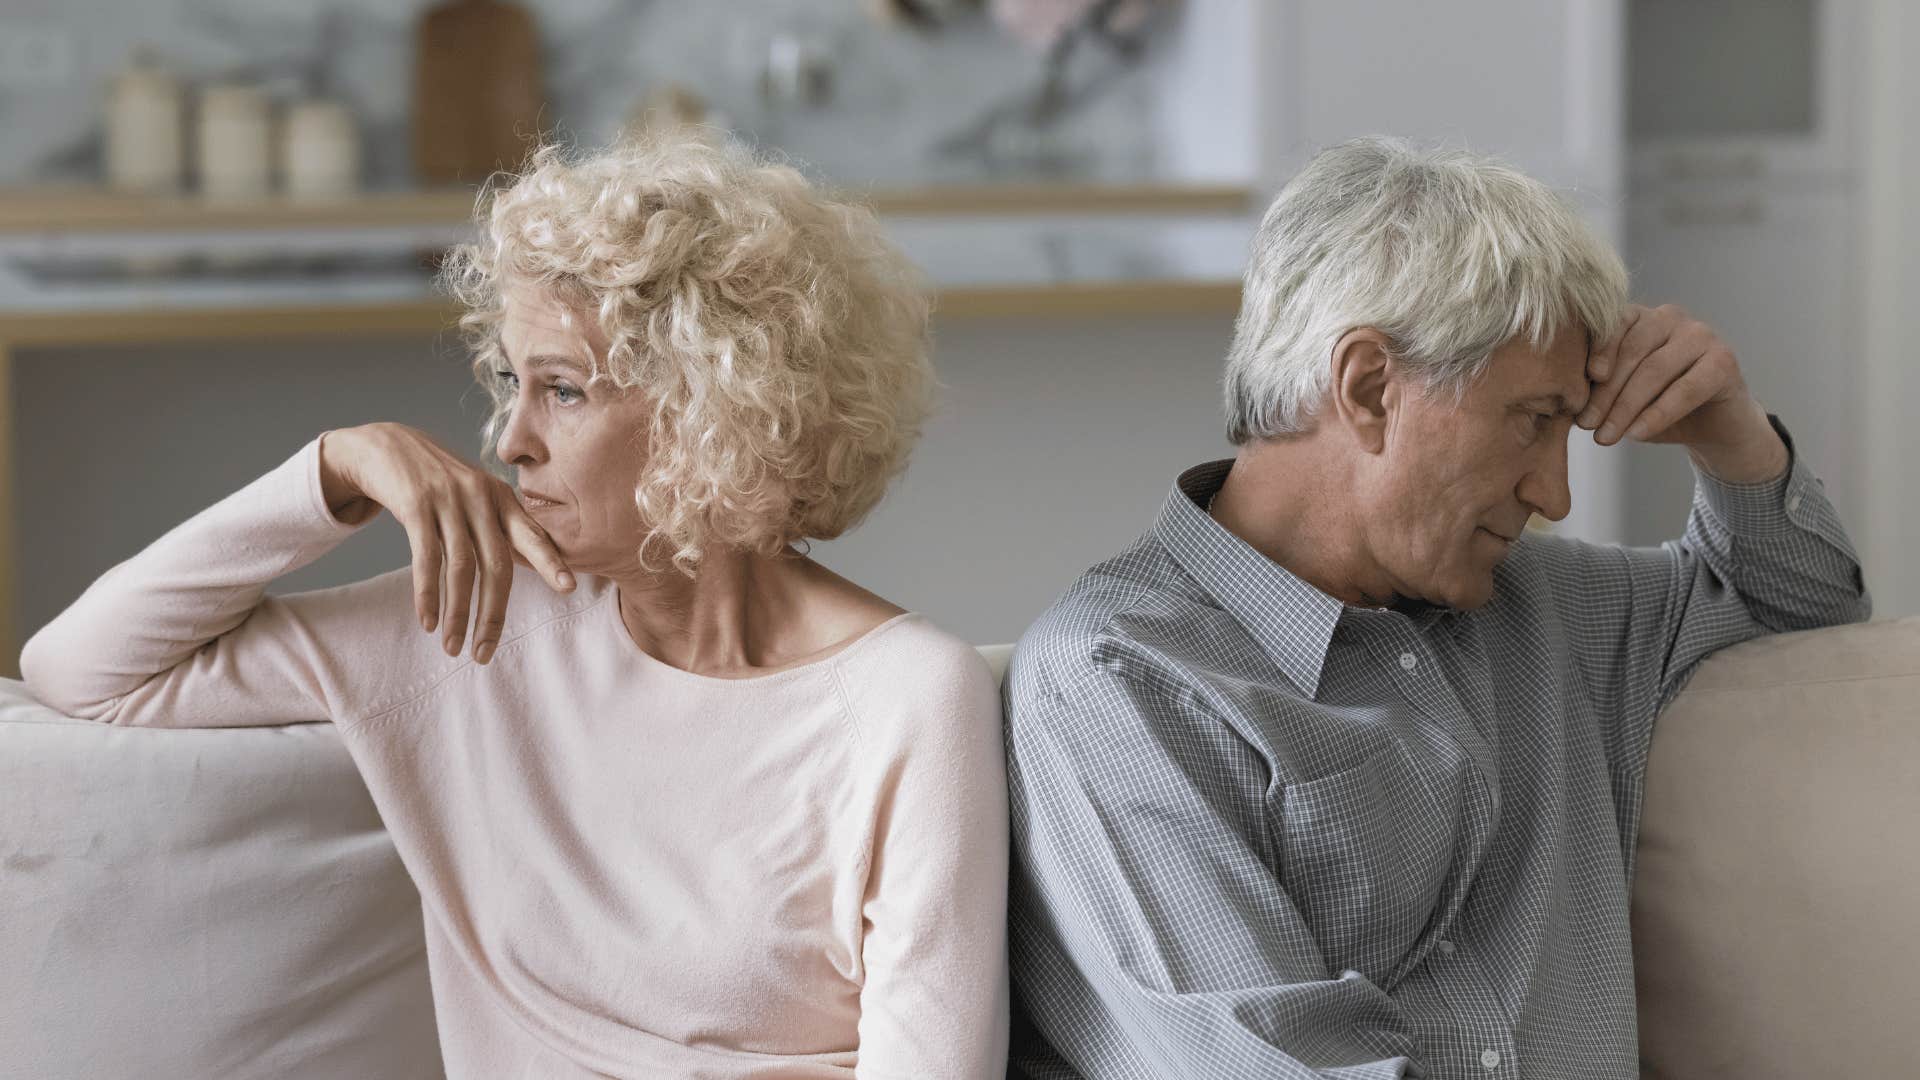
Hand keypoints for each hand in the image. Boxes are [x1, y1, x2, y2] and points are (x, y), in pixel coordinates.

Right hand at [318, 423, 573, 663]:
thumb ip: (496, 525)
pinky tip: (428, 621)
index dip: (551, 562)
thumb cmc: (435, 480)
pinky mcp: (415, 505)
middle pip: (497, 564)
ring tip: (453, 646)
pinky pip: (426, 559)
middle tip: (485, 652)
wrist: (384, 445)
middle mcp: (479, 497)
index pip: (531, 535)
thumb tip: (522, 568)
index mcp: (500, 497)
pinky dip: (428, 594)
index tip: (569, 589)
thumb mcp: (472, 494)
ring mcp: (448, 499)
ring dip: (457, 613)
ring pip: (461, 568)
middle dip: (493, 613)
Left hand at [1578, 303, 1786, 481]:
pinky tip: (1636, 434)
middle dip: (1605, 392)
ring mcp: (1701, 335)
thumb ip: (1600, 387)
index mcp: (1641, 317)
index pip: (1613, 324)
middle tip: (1586, 425)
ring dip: (1625, 407)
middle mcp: (1671, 318)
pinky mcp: (1724, 360)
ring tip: (1606, 436)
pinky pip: (1686, 388)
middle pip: (1632, 351)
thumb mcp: (1622, 395)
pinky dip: (1658, 414)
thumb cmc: (1657, 406)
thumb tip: (1565, 397)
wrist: (1711, 426)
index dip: (1597, 352)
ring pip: (1655, 370)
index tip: (1581, 383)